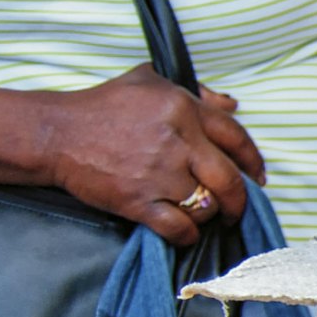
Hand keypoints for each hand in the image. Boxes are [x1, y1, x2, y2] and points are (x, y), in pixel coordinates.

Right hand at [39, 69, 265, 248]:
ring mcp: (158, 173)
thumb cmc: (104, 105)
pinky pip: (179, 228)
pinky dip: (187, 235)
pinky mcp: (137, 200)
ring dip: (209, 214)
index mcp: (184, 109)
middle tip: (238, 209)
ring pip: (207, 205)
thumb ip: (196, 92)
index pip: (237, 138)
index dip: (254, 161)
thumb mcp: (150, 80)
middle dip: (241, 200)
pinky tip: (184, 232)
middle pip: (230, 180)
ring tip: (200, 212)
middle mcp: (178, 142)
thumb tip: (234, 104)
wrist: (56, 134)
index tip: (259, 176)